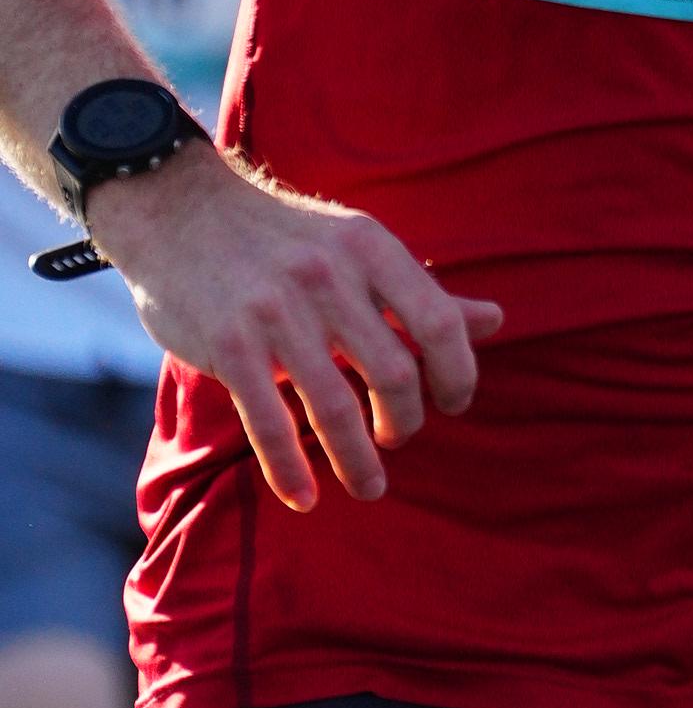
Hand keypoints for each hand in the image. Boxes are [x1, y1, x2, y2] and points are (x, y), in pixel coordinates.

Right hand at [89, 142, 501, 513]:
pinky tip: (305, 496)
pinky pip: (269, 422)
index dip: (458, 374)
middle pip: (395, 373)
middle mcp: (328, 278)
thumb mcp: (359, 248)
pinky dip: (290, 469)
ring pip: (335, 407)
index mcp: (370, 249)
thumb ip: (421, 293)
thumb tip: (496, 322)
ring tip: (369, 485)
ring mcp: (276, 312)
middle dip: (406, 420)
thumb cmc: (285, 239)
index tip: (454, 402)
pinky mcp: (229, 345)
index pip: (440, 323)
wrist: (181, 211)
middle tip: (399, 437)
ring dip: (357, 460)